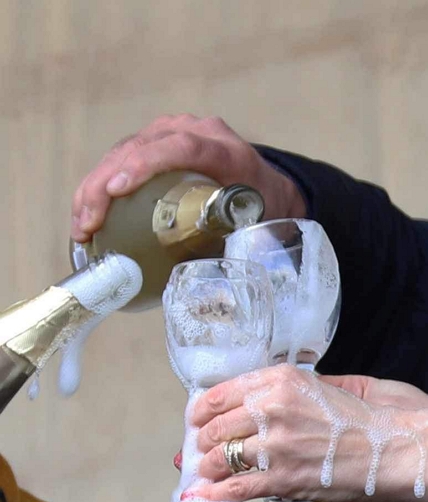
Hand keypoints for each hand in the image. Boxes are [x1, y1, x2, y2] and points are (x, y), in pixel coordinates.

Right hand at [71, 114, 305, 241]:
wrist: (265, 184)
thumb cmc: (261, 208)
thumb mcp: (257, 224)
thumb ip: (239, 247)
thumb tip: (214, 289)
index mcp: (224, 150)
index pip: (181, 147)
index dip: (146, 164)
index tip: (118, 191)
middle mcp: (195, 132)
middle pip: (140, 147)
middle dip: (104, 185)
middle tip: (87, 225)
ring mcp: (171, 133)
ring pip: (122, 151)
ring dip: (94, 187)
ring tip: (81, 226)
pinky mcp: (154, 142)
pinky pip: (121, 158)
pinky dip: (101, 186)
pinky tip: (87, 215)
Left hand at [180, 366, 427, 501]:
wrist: (393, 447)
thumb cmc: (365, 416)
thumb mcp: (325, 383)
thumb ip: (289, 389)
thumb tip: (261, 400)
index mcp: (279, 381)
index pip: (222, 393)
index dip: (202, 409)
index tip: (195, 418)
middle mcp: (270, 408)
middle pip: (216, 426)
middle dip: (202, 441)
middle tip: (199, 449)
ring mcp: (274, 445)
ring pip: (220, 457)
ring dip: (207, 468)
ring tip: (204, 472)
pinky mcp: (282, 479)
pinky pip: (236, 487)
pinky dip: (214, 494)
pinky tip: (203, 496)